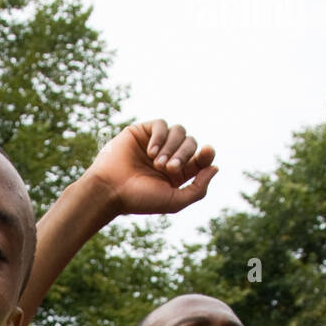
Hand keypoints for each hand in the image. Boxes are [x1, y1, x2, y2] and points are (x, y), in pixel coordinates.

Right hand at [86, 120, 217, 218]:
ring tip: (157, 163)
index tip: (206, 154)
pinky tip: (150, 152)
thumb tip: (215, 167)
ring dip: (172, 147)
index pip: (201, 157)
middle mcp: (168, 156)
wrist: (109, 190)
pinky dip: (160, 136)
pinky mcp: (142, 131)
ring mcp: (155, 143)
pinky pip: (161, 124)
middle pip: (191, 143)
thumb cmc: (139, 199)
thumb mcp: (174, 202)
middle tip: (169, 168)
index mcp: (178, 173)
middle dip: (184, 154)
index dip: (207, 154)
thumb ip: (198, 189)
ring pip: (179, 131)